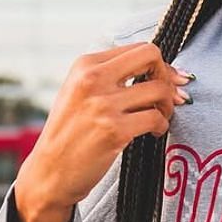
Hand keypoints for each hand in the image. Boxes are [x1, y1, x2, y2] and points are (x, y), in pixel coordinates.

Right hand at [12, 42, 194, 221]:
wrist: (48, 173)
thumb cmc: (70, 133)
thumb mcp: (80, 92)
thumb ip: (115, 77)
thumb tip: (172, 74)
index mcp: (85, 65)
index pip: (138, 48)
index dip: (159, 64)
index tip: (167, 81)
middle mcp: (92, 79)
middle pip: (151, 56)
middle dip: (167, 75)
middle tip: (167, 96)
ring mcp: (102, 104)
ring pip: (159, 89)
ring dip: (167, 105)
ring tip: (159, 117)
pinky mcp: (114, 130)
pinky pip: (156, 118)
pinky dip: (162, 125)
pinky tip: (154, 132)